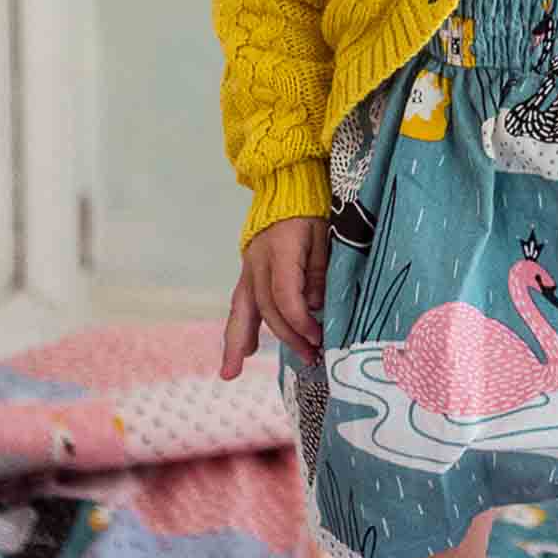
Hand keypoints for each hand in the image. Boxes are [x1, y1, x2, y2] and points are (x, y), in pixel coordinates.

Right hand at [219, 216, 328, 376]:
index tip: (318, 336)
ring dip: (239, 340)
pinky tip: (242, 349)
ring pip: (242, 308)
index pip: (285, 296)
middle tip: (310, 356)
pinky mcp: (249, 270)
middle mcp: (258, 262)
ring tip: (232, 371)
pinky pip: (241, 302)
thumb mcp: (324, 234)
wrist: (287, 186)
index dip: (300, 321)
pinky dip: (240, 326)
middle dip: (287, 336)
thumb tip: (314, 305)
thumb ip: (319, 270)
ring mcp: (249, 267)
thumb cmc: (311, 209)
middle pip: (267, 308)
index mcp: (279, 251)